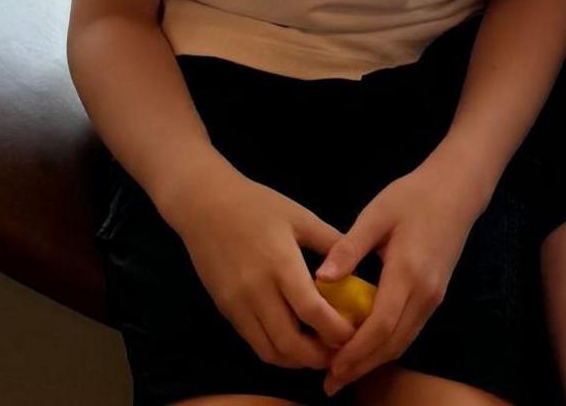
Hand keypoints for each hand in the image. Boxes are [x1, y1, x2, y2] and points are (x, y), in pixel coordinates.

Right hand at [158, 169, 356, 371]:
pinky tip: (293, 342)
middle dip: (320, 356)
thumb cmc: (256, 205)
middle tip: (340, 351)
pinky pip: (254, 342)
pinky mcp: (226, 310)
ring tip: (319, 351)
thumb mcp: (300, 216)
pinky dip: (277, 351)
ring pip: (270, 351)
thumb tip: (361, 266)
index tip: (354, 334)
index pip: (312, 312)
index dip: (337, 330)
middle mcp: (257, 291)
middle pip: (291, 344)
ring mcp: (238, 304)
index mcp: (281, 265)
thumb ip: (332, 243)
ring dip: (298, 360)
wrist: (204, 205)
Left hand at [313, 159, 493, 395]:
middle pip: (392, 343)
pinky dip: (387, 346)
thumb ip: (349, 247)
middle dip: (361, 366)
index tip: (330, 366)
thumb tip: (320, 279)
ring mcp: (433, 297)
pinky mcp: (435, 296)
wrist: (457, 189)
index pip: (380, 325)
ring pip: (403, 341)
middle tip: (331, 383)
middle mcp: (425, 293)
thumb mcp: (377, 213)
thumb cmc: (414, 196)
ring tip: (344, 373)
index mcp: (408, 273)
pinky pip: (409, 330)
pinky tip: (366, 350)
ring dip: (374, 361)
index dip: (355, 350)